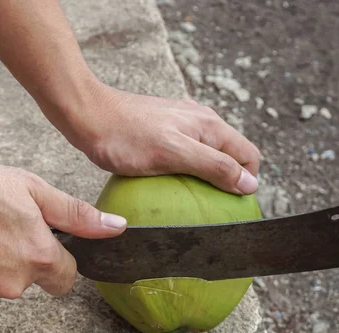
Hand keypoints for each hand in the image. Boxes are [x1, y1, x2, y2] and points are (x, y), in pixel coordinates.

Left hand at [58, 83, 260, 194]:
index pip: (248, 156)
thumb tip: (250, 184)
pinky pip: (183, 156)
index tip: (232, 207)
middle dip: (227, 182)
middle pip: (229, 156)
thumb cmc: (126, 137)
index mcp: (210, 125)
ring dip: (204, 179)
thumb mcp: (174, 154)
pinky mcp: (161, 132)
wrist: (88, 116)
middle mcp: (201, 121)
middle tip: (210, 210)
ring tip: (191, 204)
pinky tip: (167, 189)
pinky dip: (183, 173)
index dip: (247, 182)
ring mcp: (180, 125)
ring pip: (206, 156)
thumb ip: (214, 166)